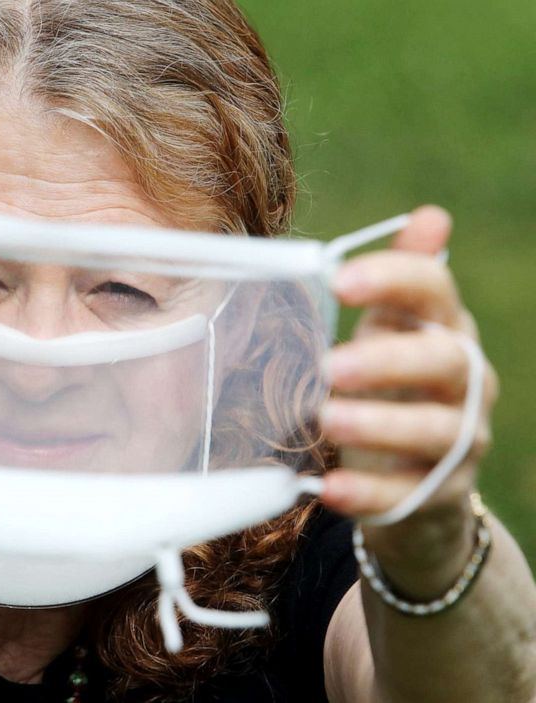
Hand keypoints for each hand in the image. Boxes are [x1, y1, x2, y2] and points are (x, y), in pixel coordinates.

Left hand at [318, 206, 498, 593]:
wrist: (416, 481)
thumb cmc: (393, 389)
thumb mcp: (392, 332)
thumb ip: (399, 284)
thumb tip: (432, 216)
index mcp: (444, 330)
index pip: (434, 291)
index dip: (393, 279)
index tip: (337, 280)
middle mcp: (464, 382)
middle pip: (446, 363)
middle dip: (390, 361)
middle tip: (330, 366)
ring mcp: (460, 441)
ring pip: (436, 432)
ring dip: (380, 425)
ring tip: (327, 421)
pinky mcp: (439, 494)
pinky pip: (409, 495)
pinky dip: (368, 493)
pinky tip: (327, 490)